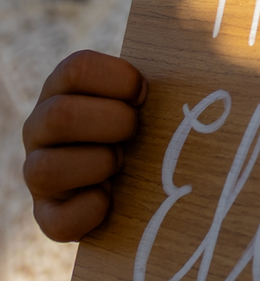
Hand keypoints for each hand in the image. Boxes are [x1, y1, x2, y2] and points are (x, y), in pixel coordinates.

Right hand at [23, 51, 146, 241]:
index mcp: (62, 88)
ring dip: (98, 164)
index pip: (77, 68)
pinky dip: (92, 210)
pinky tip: (111, 200)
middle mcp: (39, 128)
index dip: (120, 80)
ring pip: (45, 169)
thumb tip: (203, 60)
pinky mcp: (46, 215)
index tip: (144, 94)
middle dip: (113, 123)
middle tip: (134, 131)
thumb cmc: (137, 125)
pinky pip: (58, 220)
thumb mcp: (138, 97)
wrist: (125, 180)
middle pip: (60, 115)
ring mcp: (35, 173)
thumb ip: (151, 81)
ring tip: (121, 163)